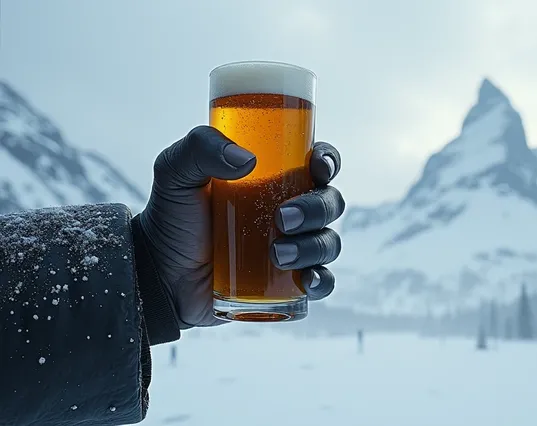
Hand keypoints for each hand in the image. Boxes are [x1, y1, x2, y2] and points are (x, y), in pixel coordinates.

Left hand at [139, 126, 344, 326]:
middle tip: (283, 219)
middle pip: (330, 202)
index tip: (318, 166)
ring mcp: (292, 247)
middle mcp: (292, 210)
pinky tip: (307, 281)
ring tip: (278, 255)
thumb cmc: (172, 217)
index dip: (328, 160)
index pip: (317, 162)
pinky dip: (323, 281)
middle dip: (317, 209)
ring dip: (314, 246)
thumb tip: (246, 159)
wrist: (158, 273)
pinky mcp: (287, 284)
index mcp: (275, 177)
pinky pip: (322, 282)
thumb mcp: (175, 172)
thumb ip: (200, 147)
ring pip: (328, 242)